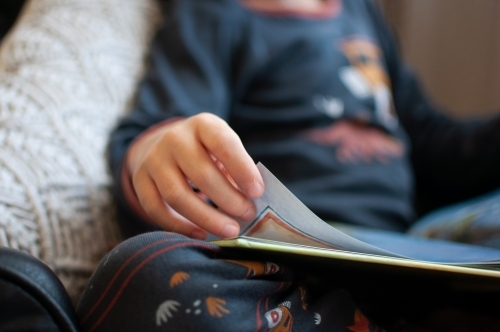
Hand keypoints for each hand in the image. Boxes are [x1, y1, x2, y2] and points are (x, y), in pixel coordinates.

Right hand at [127, 113, 264, 239]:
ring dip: (207, 217)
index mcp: (202, 125)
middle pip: (201, 174)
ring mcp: (153, 159)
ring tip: (230, 230)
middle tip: (247, 214)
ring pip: (177, 195)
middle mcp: (174, 138)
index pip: (223, 143)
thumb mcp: (223, 148)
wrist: (165, 145)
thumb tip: (251, 201)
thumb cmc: (206, 151)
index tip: (257, 192)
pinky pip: (157, 209)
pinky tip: (202, 234)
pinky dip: (180, 226)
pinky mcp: (140, 181)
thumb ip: (237, 168)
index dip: (241, 169)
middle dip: (228, 199)